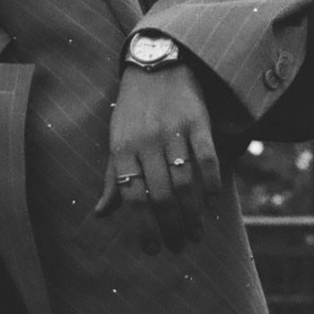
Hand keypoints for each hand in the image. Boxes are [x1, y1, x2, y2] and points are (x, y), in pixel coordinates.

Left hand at [91, 61, 221, 250]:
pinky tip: (213, 204)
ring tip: (196, 235)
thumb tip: (101, 214)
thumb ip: (113, 179)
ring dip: (192, 214)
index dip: (142, 228)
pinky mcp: (197, 120)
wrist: (156, 63)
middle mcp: (146, 142)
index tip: (152, 249)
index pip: (132, 198)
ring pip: (185, 182)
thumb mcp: (116, 142)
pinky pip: (207, 158)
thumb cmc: (133, 110)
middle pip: (161, 196)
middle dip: (171, 228)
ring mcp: (173, 131)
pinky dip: (212, 184)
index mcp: (122, 150)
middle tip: (179, 247)